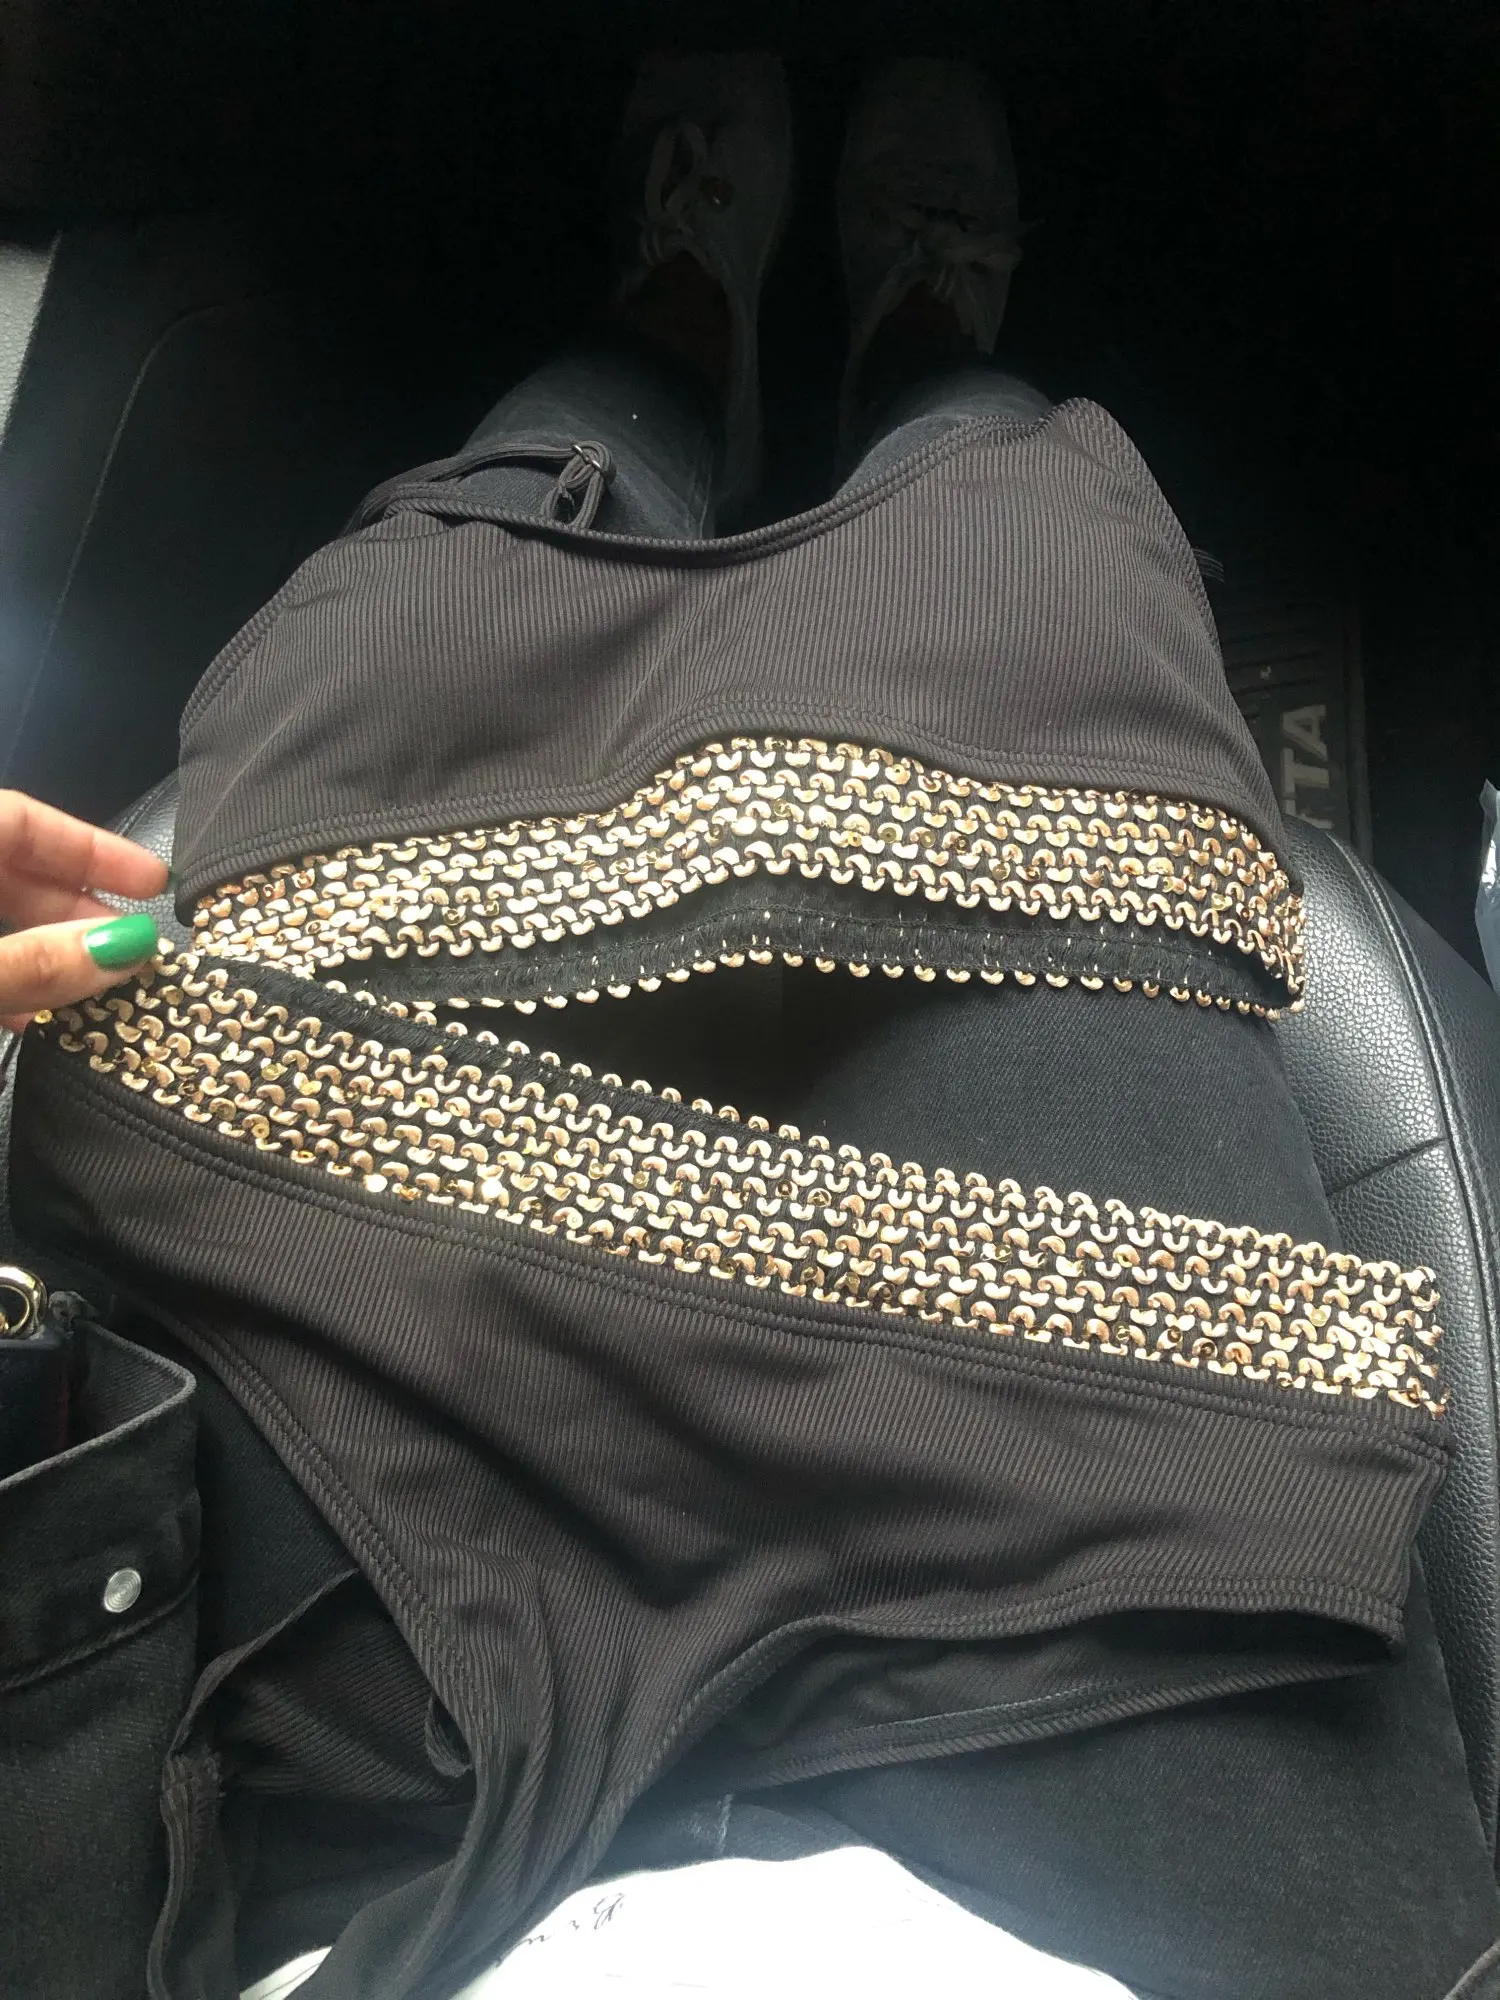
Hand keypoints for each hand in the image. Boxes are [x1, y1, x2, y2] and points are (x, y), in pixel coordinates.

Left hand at [0, 792, 167, 1032]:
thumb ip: (35, 961)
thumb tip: (128, 948)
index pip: (22, 820)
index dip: (93, 848)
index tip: (156, 885)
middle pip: (12, 874)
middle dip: (79, 911)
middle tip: (137, 951)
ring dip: (48, 957)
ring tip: (98, 995)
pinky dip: (10, 985)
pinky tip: (36, 1022)